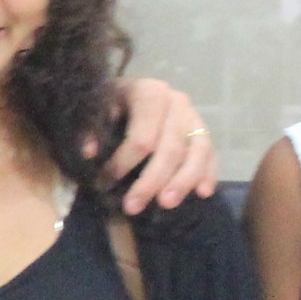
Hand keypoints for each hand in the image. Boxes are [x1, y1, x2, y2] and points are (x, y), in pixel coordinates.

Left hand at [102, 78, 219, 213]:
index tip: (105, 182)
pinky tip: (202, 193)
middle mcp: (176, 102)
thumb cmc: (112, 105)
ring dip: (183, 181)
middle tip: (133, 207)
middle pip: (170, 147)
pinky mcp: (204, 132)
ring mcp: (194, 116)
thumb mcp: (96, 110)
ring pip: (197, 151)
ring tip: (166, 204)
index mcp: (148, 92)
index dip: (124, 162)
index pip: (142, 135)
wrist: (129, 94)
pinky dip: (209, 173)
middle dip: (152, 180)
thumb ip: (90, 129)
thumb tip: (89, 152)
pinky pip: (211, 154)